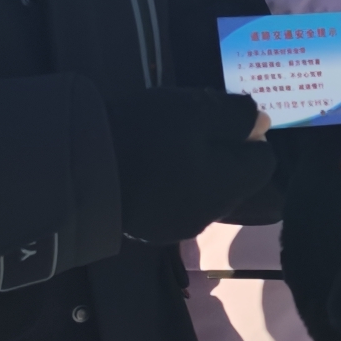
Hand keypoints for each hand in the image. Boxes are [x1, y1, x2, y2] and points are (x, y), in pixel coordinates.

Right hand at [107, 88, 276, 242]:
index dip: (248, 135)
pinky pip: (175, 201)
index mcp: (227, 187)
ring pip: (203, 189)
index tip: (220, 117)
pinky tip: (145, 164)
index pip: (264, 162)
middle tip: (187, 124)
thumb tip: (263, 123)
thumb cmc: (144, 135)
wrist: (77, 173)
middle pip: (233, 178)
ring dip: (194, 166)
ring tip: (162, 141)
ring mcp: (178, 226)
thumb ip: (236, 116)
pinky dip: (170, 182)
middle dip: (220, 150)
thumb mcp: (196, 110)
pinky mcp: (149, 229)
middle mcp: (210, 214)